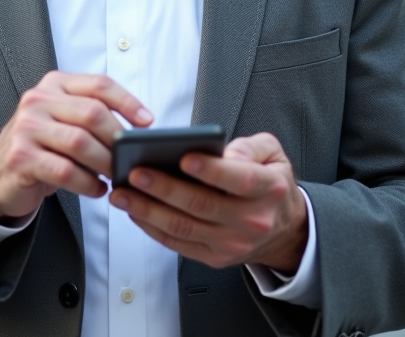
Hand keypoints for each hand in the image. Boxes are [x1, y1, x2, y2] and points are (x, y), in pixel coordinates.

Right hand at [0, 71, 152, 222]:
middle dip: (118, 139)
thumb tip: (137, 130)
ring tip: (114, 175)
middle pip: (92, 113)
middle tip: (130, 158)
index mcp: (54, 85)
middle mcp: (38, 101)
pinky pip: (65, 170)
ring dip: (105, 163)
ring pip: (80, 142)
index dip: (128, 101)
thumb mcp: (63, 120)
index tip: (147, 122)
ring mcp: (27, 127)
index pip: (98, 84)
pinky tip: (97, 189)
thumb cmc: (41, 146)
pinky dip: (88, 183)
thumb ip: (92, 116)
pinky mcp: (21, 157)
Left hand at [109, 132, 307, 272]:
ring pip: (184, 227)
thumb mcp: (273, 155)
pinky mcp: (214, 258)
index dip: (211, 170)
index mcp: (268, 189)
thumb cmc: (270, 186)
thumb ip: (251, 146)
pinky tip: (134, 210)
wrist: (282, 230)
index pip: (240, 180)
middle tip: (136, 173)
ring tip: (123, 192)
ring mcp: (231, 243)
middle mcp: (251, 220)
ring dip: (148, 210)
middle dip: (164, 188)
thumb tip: (224, 152)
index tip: (183, 157)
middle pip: (202, 205)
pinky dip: (152, 227)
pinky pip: (177, 243)